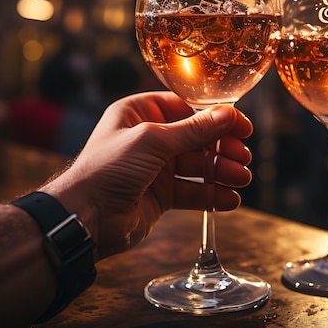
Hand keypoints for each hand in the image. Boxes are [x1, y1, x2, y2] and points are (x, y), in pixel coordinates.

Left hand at [41, 91, 252, 259]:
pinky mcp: (161, 195)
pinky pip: (192, 192)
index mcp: (140, 113)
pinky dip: (212, 195)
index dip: (216, 117)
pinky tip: (230, 200)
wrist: (84, 218)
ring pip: (198, 166)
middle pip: (197, 138)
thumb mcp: (153, 140)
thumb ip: (194, 130)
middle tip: (243, 158)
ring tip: (241, 180)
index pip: (187, 108)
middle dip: (222, 148)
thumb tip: (229, 114)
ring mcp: (155, 168)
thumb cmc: (108, 169)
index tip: (242, 126)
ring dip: (221, 172)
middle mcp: (149, 138)